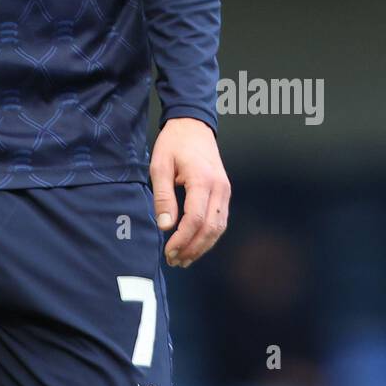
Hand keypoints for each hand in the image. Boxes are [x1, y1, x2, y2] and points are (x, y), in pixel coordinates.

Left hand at [150, 117, 229, 267]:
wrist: (193, 125)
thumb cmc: (174, 143)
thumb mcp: (160, 165)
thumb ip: (163, 196)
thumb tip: (164, 225)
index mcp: (202, 180)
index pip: (196, 219)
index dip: (182, 240)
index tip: (168, 251)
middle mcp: (219, 188)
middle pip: (211, 229)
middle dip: (192, 248)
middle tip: (174, 260)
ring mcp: (225, 190)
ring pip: (219, 228)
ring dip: (202, 246)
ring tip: (183, 258)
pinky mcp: (224, 192)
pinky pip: (221, 220)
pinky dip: (209, 236)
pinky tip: (195, 244)